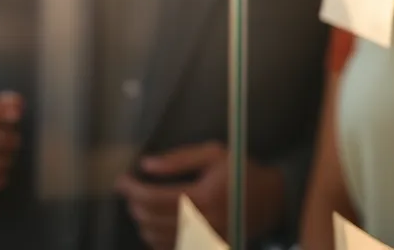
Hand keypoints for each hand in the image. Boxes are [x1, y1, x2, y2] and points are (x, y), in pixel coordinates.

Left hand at [116, 143, 284, 249]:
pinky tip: (156, 223)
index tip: (121, 180)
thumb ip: (179, 159)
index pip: (153, 197)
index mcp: (203, 196)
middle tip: (131, 191)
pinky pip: (168, 248)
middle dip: (133, 204)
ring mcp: (201, 240)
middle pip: (150, 220)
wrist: (271, 199)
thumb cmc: (241, 171)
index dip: (132, 189)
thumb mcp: (214, 153)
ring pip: (155, 238)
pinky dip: (155, 238)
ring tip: (142, 205)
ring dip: (142, 222)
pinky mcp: (204, 247)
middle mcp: (200, 223)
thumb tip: (146, 165)